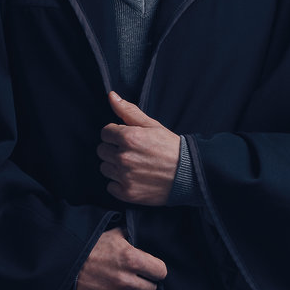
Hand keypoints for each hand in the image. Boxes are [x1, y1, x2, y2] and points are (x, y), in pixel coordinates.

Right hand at [74, 227, 167, 289]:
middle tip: (134, 278)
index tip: (149, 270)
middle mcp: (126, 280)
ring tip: (128, 289)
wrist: (66, 268)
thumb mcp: (113, 235)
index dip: (155, 270)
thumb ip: (132, 235)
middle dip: (146, 282)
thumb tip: (145, 233)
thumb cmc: (91, 250)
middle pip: (152, 288)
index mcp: (131, 259)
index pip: (161, 272)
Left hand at [97, 90, 180, 205]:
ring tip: (133, 165)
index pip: (105, 133)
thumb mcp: (152, 125)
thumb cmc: (170, 148)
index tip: (126, 139)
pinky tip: (133, 178)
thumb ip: (128, 111)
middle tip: (131, 152)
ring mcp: (124, 176)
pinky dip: (119, 184)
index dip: (115, 134)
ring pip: (104, 168)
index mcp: (128, 137)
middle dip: (113, 149)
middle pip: (102, 150)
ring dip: (114, 166)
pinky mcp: (127, 193)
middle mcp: (123, 157)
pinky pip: (110, 186)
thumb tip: (111, 96)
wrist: (188, 174)